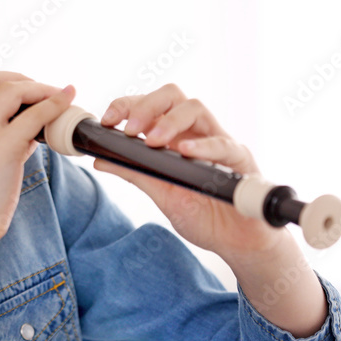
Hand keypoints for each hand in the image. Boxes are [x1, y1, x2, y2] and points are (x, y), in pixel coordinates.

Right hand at [0, 71, 76, 249]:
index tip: (15, 89)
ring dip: (38, 87)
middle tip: (39, 89)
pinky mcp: (2, 148)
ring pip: (11, 90)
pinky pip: (33, 115)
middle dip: (18, 78)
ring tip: (55, 93)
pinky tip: (68, 100)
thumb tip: (30, 134)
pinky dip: (54, 103)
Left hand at [95, 83, 286, 258]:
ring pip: (196, 108)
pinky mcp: (241, 160)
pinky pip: (223, 144)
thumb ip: (134, 173)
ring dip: (169, 121)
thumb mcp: (161, 193)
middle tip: (130, 130)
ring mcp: (219, 142)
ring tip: (152, 140)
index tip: (107, 120)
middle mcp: (196, 133)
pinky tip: (185, 152)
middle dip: (146, 106)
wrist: (238, 243)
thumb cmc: (203, 214)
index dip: (127, 105)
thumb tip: (99, 159)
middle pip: (173, 96)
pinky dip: (202, 145)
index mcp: (175, 136)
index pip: (151, 105)